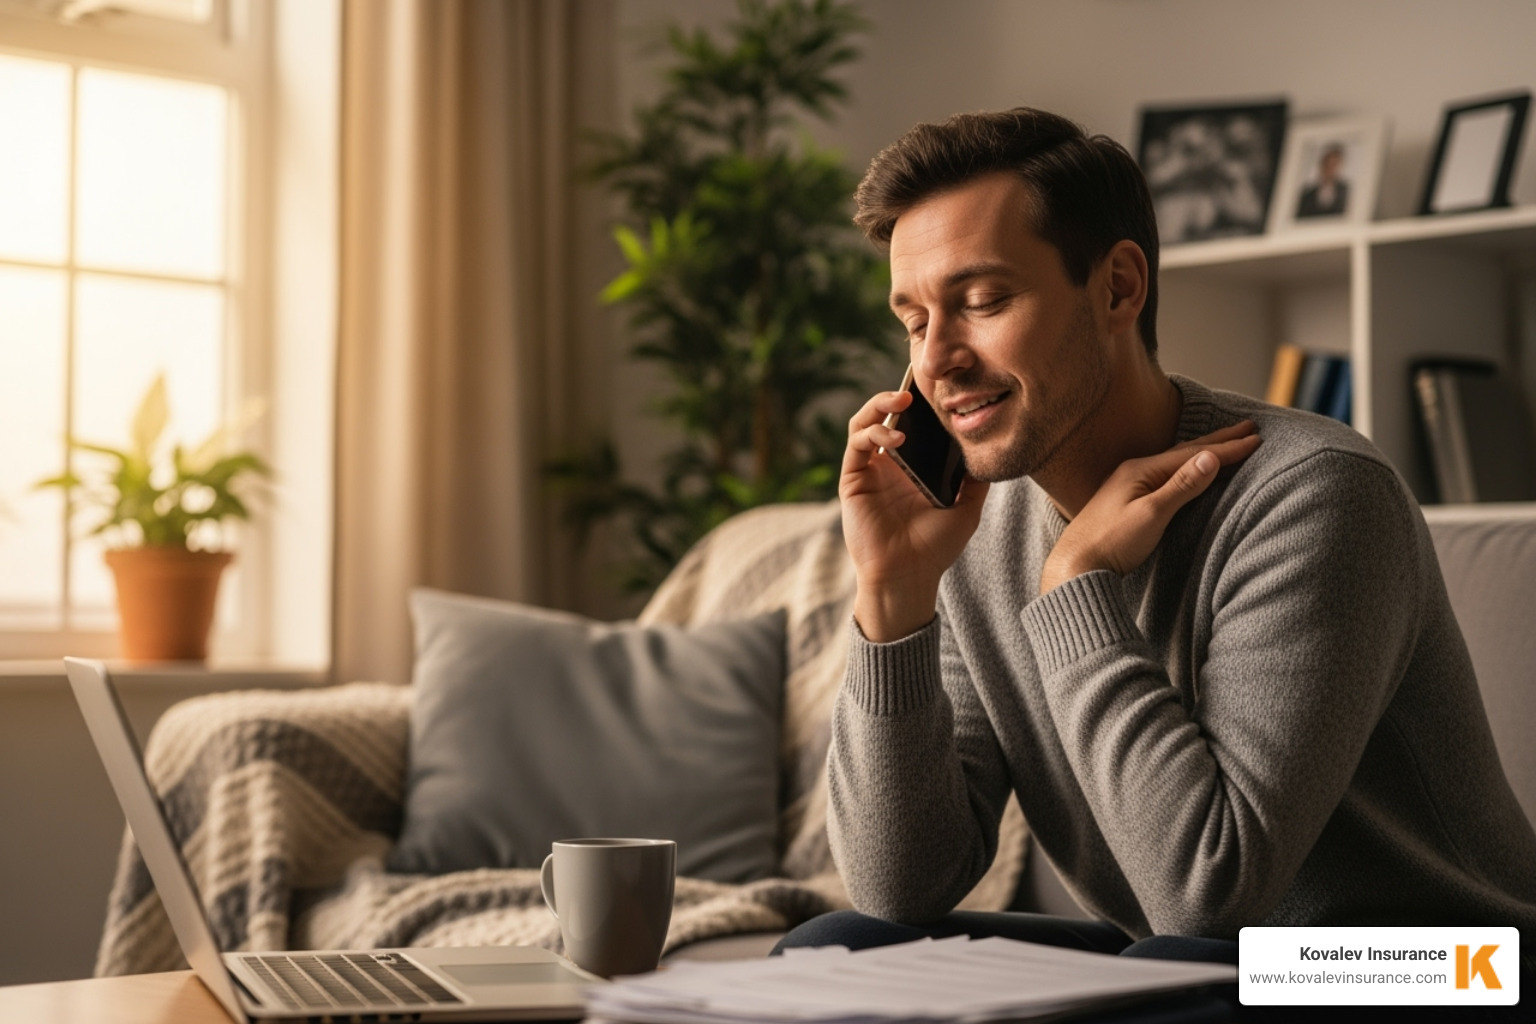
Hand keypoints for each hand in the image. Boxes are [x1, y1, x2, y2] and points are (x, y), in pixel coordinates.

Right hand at [841, 387, 989, 641]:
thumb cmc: (935, 547)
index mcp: (911, 468)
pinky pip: (856, 444)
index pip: (911, 423)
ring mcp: (868, 471)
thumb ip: (975, 479)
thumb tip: (989, 448)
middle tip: (915, 386)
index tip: (937, 388)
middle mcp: (887, 465)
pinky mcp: (853, 479)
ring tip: (901, 399)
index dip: (920, 404)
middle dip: (896, 395)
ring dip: (879, 405)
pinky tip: (896, 437)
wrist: (909, 575)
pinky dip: (874, 432)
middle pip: (885, 415)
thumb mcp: (967, 508)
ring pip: (864, 423)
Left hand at [1039, 421, 1261, 594]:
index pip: (1193, 455)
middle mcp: (1133, 472)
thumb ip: (1182, 486)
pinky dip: (1185, 470)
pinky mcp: (1125, 502)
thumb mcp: (1151, 514)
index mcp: (1140, 470)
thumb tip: (1210, 457)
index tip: (1255, 439)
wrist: (1074, 567)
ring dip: (1202, 453)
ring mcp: (1127, 486)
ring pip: (1174, 463)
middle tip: (1247, 427)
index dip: (1226, 448)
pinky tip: (1185, 472)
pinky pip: (1164, 477)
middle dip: (1218, 441)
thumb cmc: (1110, 543)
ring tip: (1222, 445)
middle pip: (1184, 452)